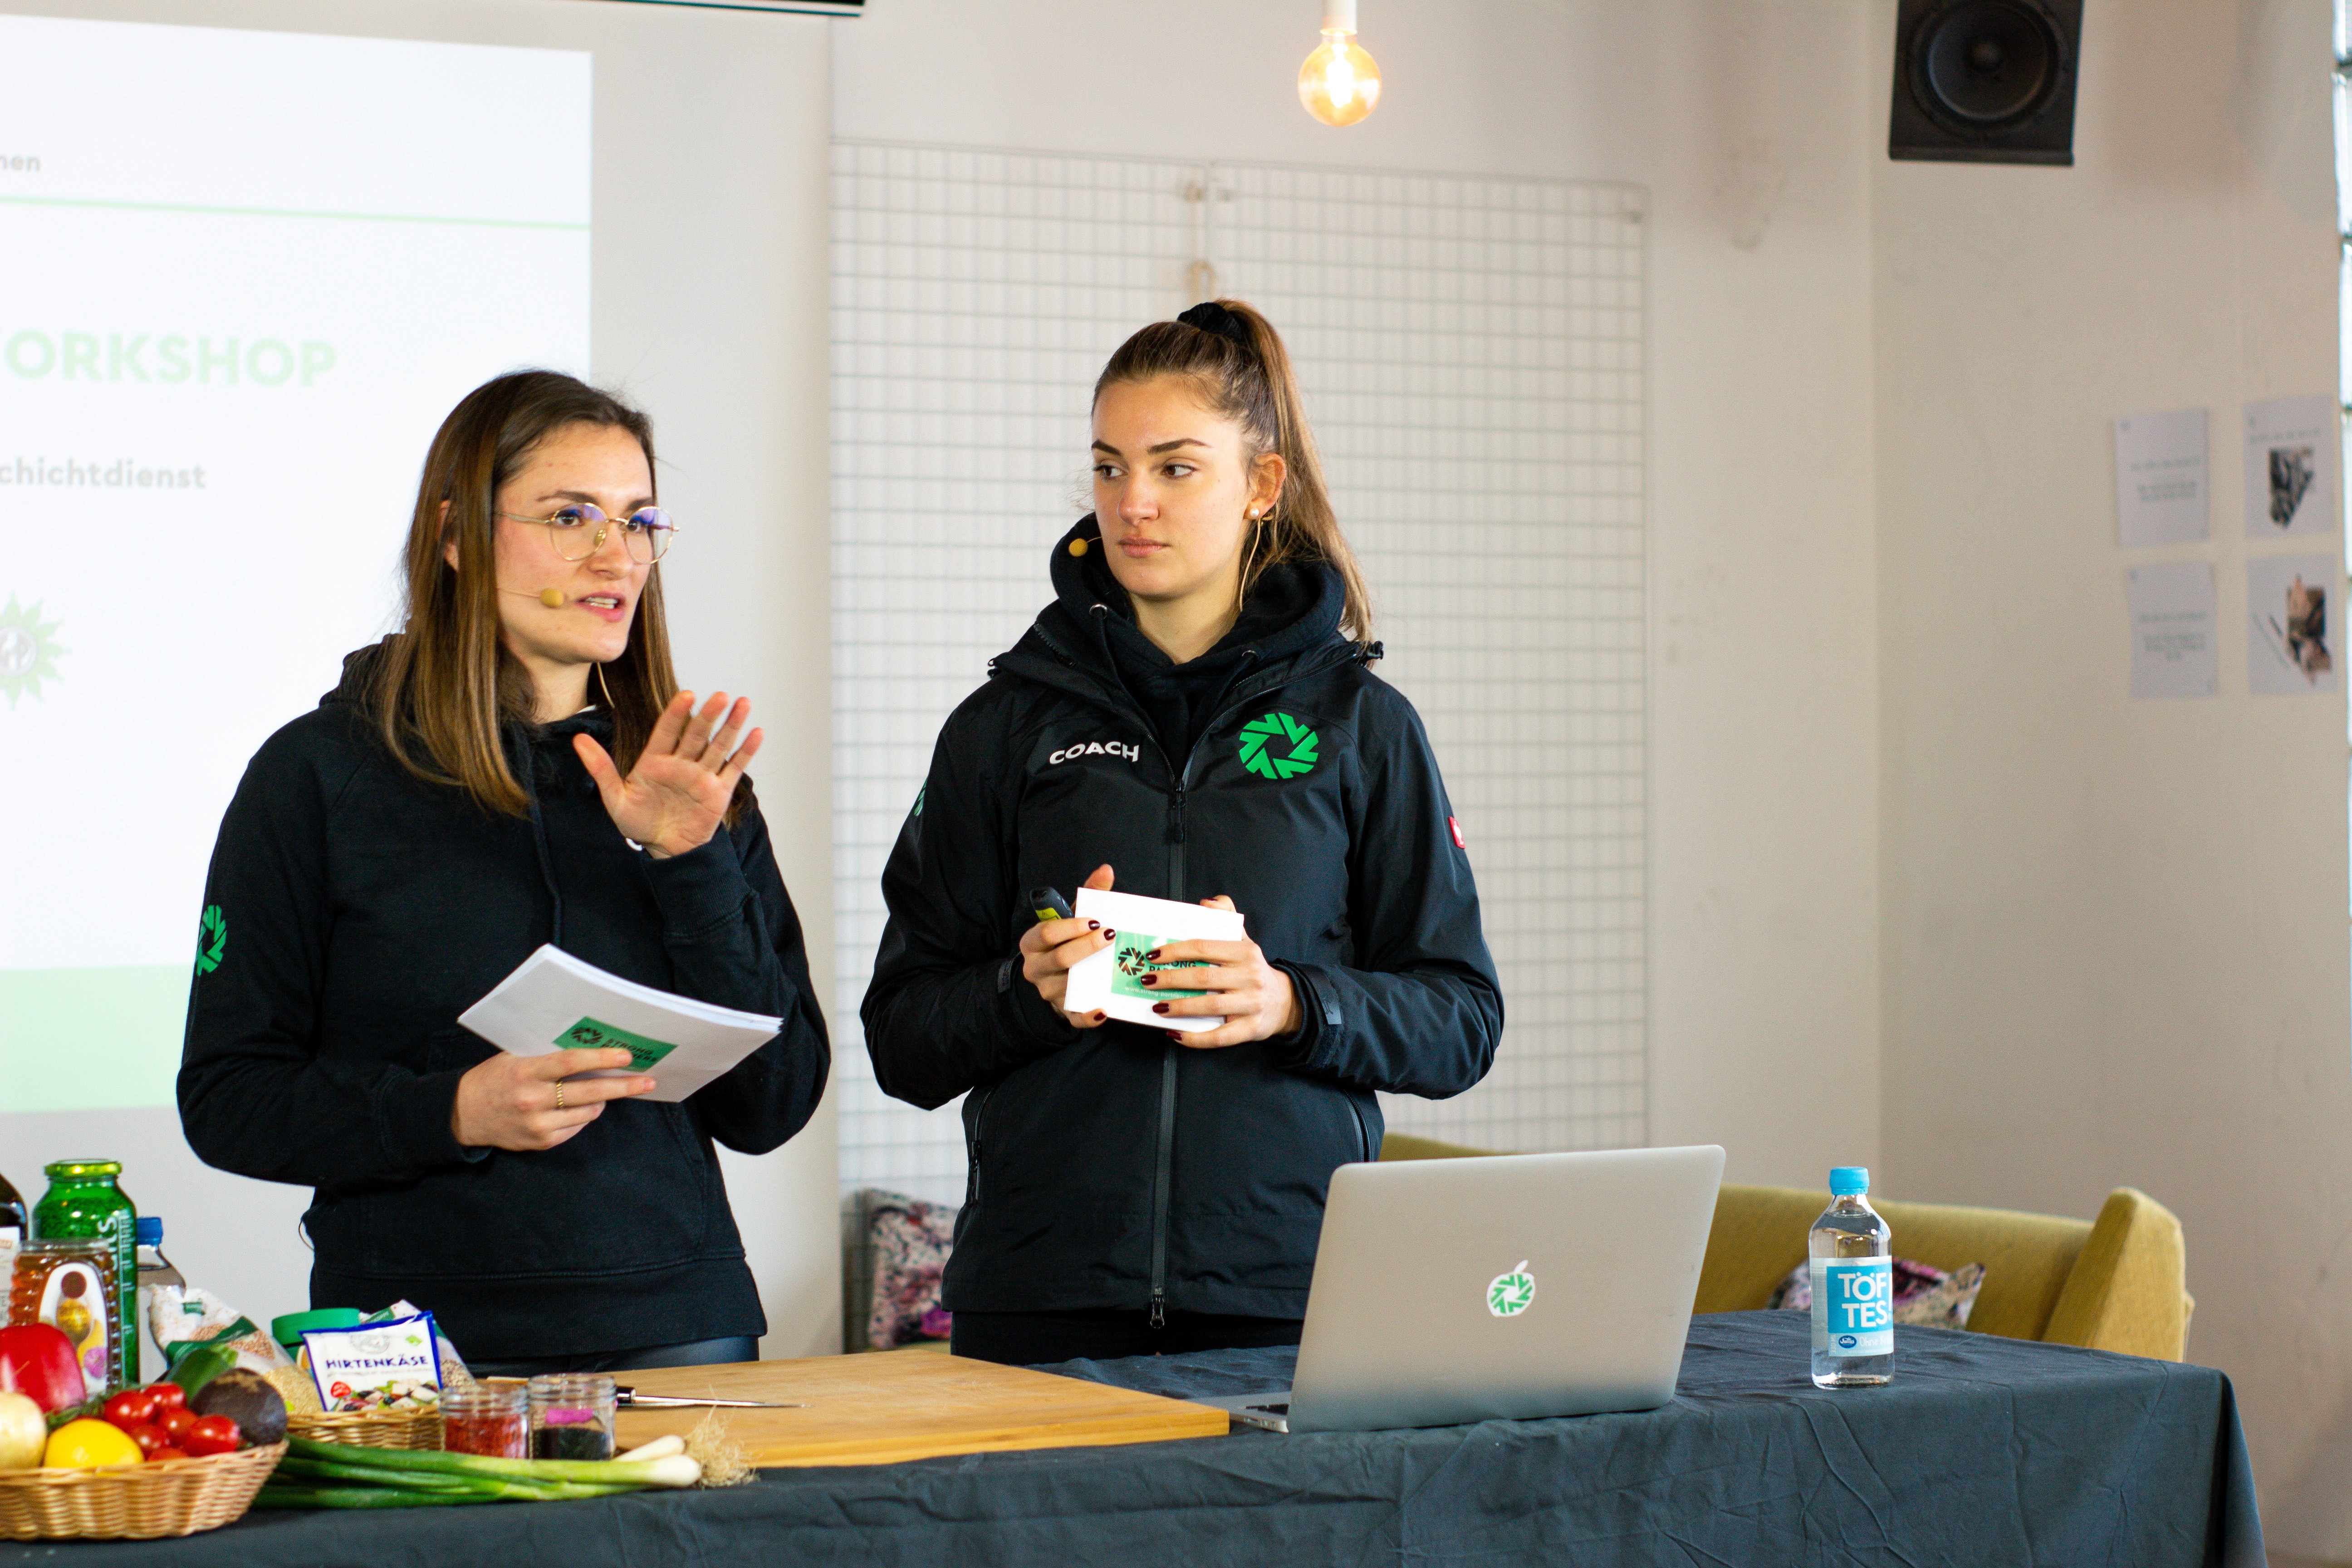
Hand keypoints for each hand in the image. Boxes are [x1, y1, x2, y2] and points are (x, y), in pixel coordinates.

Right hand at [451, 1048, 655, 1150]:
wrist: (463, 1114)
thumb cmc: (494, 1078)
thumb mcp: (515, 1057)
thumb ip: (547, 1054)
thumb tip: (590, 1047)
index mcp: (525, 1071)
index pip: (570, 1063)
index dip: (601, 1059)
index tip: (626, 1056)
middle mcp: (532, 1099)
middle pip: (587, 1092)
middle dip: (622, 1087)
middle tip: (647, 1081)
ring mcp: (536, 1124)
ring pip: (586, 1112)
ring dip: (604, 1101)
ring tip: (613, 1091)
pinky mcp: (540, 1142)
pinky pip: (575, 1127)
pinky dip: (585, 1116)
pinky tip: (585, 1107)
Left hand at [575, 691, 762, 859]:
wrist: (664, 850)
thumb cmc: (638, 823)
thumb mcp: (614, 798)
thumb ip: (600, 768)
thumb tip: (577, 739)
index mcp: (655, 761)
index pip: (667, 730)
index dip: (677, 713)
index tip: (687, 696)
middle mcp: (681, 763)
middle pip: (697, 734)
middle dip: (709, 715)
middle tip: (720, 696)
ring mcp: (702, 775)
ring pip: (718, 745)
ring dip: (731, 725)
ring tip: (743, 703)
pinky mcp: (718, 790)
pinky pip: (734, 768)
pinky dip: (746, 752)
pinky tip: (756, 733)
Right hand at [1021, 863, 1116, 1027]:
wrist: (1050, 977)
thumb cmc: (1064, 942)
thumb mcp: (1071, 918)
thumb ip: (1088, 896)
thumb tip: (1106, 870)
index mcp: (1032, 943)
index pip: (1047, 933)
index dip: (1071, 927)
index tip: (1096, 921)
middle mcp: (1035, 968)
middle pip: (1059, 959)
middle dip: (1086, 947)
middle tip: (1110, 936)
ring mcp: (1047, 992)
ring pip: (1068, 987)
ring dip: (1092, 977)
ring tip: (1115, 965)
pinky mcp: (1062, 1011)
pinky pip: (1074, 1017)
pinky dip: (1088, 1016)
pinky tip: (1104, 1009)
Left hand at [1141, 894, 1301, 1049]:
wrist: (1283, 1002)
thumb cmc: (1252, 969)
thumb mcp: (1244, 940)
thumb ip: (1226, 917)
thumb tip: (1206, 903)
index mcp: (1245, 952)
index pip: (1204, 947)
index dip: (1176, 951)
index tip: (1152, 956)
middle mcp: (1250, 977)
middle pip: (1202, 977)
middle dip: (1170, 979)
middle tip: (1147, 980)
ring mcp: (1251, 1004)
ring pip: (1210, 1006)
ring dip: (1179, 1007)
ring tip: (1156, 1007)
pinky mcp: (1250, 1029)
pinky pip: (1219, 1036)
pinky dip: (1195, 1038)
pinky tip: (1175, 1034)